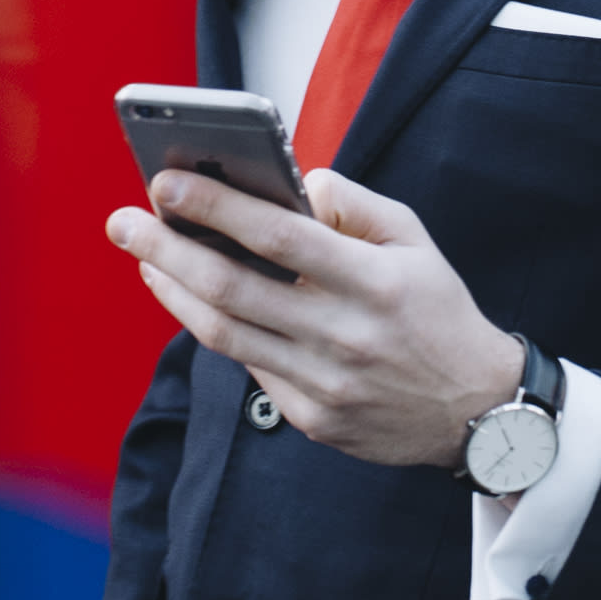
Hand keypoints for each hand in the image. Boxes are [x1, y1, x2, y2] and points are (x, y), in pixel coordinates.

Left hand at [108, 166, 524, 469]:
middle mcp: (343, 335)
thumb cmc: (437, 311)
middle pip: (231, 288)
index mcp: (373, 282)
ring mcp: (323, 383)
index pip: (278, 237)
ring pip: (223, 332)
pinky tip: (190, 296)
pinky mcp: (311, 417)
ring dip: (172, 290)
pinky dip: (211, 325)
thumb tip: (290, 183)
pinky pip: (247, 364)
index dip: (215, 208)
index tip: (165, 182)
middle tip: (123, 221)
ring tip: (146, 255)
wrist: (477, 411)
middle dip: (165, 249)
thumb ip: (352, 204)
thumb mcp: (414, 240)